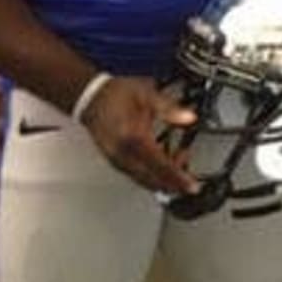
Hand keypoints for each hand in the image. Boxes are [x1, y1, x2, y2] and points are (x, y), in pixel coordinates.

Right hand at [80, 76, 198, 194]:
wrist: (91, 97)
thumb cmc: (115, 95)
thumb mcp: (147, 95)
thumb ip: (170, 108)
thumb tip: (189, 117)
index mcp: (133, 139)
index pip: (160, 167)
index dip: (178, 178)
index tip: (191, 186)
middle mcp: (123, 155)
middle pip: (152, 180)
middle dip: (173, 183)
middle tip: (189, 176)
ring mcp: (117, 160)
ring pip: (144, 180)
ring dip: (163, 179)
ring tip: (179, 160)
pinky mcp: (114, 160)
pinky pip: (136, 175)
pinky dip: (151, 175)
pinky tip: (162, 163)